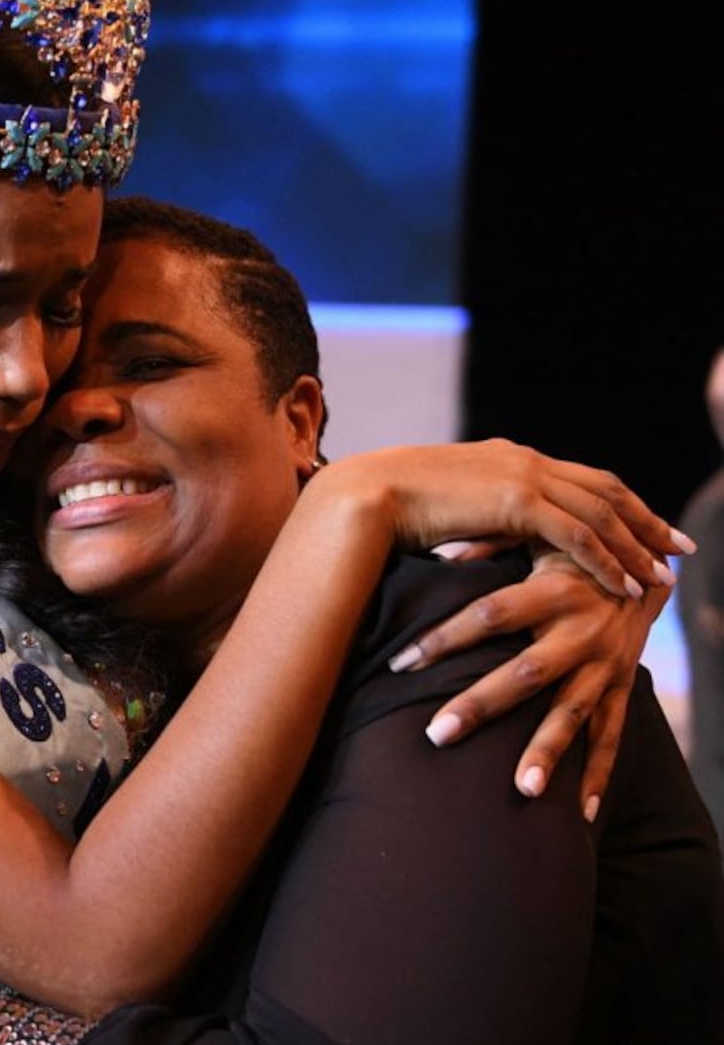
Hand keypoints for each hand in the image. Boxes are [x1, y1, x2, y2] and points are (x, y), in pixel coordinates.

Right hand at [314, 439, 689, 599]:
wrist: (364, 496)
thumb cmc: (392, 511)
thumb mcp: (448, 510)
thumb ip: (476, 517)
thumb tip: (482, 541)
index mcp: (510, 459)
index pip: (581, 479)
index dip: (620, 504)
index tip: (648, 528)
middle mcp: (524, 460)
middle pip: (606, 489)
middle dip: (646, 519)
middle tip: (679, 547)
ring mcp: (523, 475)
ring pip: (600, 512)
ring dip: (635, 545)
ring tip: (662, 576)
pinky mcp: (516, 500)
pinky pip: (577, 535)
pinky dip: (606, 560)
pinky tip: (625, 585)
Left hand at [387, 548, 670, 816]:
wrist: (648, 566)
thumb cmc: (571, 552)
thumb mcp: (536, 536)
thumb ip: (489, 542)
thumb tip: (437, 550)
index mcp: (553, 589)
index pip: (489, 614)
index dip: (444, 638)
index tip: (401, 664)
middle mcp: (581, 630)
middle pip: (525, 672)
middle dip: (481, 705)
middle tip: (436, 735)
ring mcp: (605, 664)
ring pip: (572, 713)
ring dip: (548, 752)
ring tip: (523, 790)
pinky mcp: (622, 687)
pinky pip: (611, 736)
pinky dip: (598, 776)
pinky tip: (579, 813)